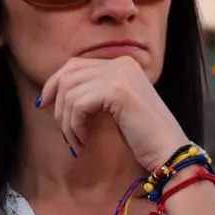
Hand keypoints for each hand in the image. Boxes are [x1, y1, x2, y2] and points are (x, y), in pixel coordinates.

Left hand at [39, 55, 189, 170]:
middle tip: (63, 131)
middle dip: (58, 104)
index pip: (75, 64)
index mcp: (123, 63)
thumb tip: (56, 90)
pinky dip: (74, 126)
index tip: (45, 104)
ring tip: (76, 142)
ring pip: (70, 91)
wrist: (170, 152)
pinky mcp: (117, 90)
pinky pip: (78, 104)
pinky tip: (83, 142)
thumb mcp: (116, 107)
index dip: (54, 83)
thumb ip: (95, 92)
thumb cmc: (144, 136)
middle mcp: (122, 62)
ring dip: (67, 122)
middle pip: (68, 74)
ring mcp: (120, 74)